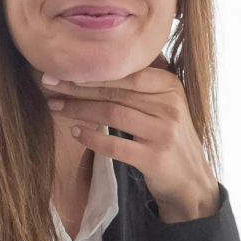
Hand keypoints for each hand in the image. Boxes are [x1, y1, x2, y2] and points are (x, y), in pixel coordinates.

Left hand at [41, 65, 219, 221]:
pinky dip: (91, 138)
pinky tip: (74, 132)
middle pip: (115, 91)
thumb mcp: (166, 104)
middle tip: (50, 83)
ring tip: (56, 106)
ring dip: (78, 109)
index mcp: (170, 86)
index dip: (93, 70)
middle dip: (78, 87)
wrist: (191, 180)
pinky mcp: (153, 158)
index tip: (64, 68)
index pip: (127, 72)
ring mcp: (163, 132)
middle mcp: (170, 106)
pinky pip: (114, 145)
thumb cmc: (169, 137)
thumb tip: (100, 61)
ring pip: (112, 114)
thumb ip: (142, 84)